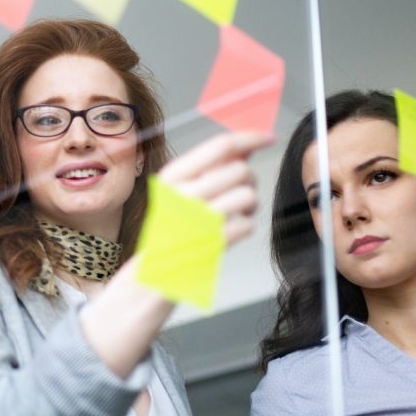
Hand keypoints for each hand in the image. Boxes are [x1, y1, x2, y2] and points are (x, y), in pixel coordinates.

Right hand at [79, 131, 268, 377]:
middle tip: (238, 195)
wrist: (149, 279)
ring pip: (248, 195)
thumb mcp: (180, 195)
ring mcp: (196, 218)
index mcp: (173, 177)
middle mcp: (183, 193)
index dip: (249, 137)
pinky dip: (243, 229)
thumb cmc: (167, 236)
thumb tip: (243, 147)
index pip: (219, 146)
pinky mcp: (210, 243)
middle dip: (248, 181)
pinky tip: (228, 234)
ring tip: (234, 215)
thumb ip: (209, 170)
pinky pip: (247, 225)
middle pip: (239, 170)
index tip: (266, 137)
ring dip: (249, 207)